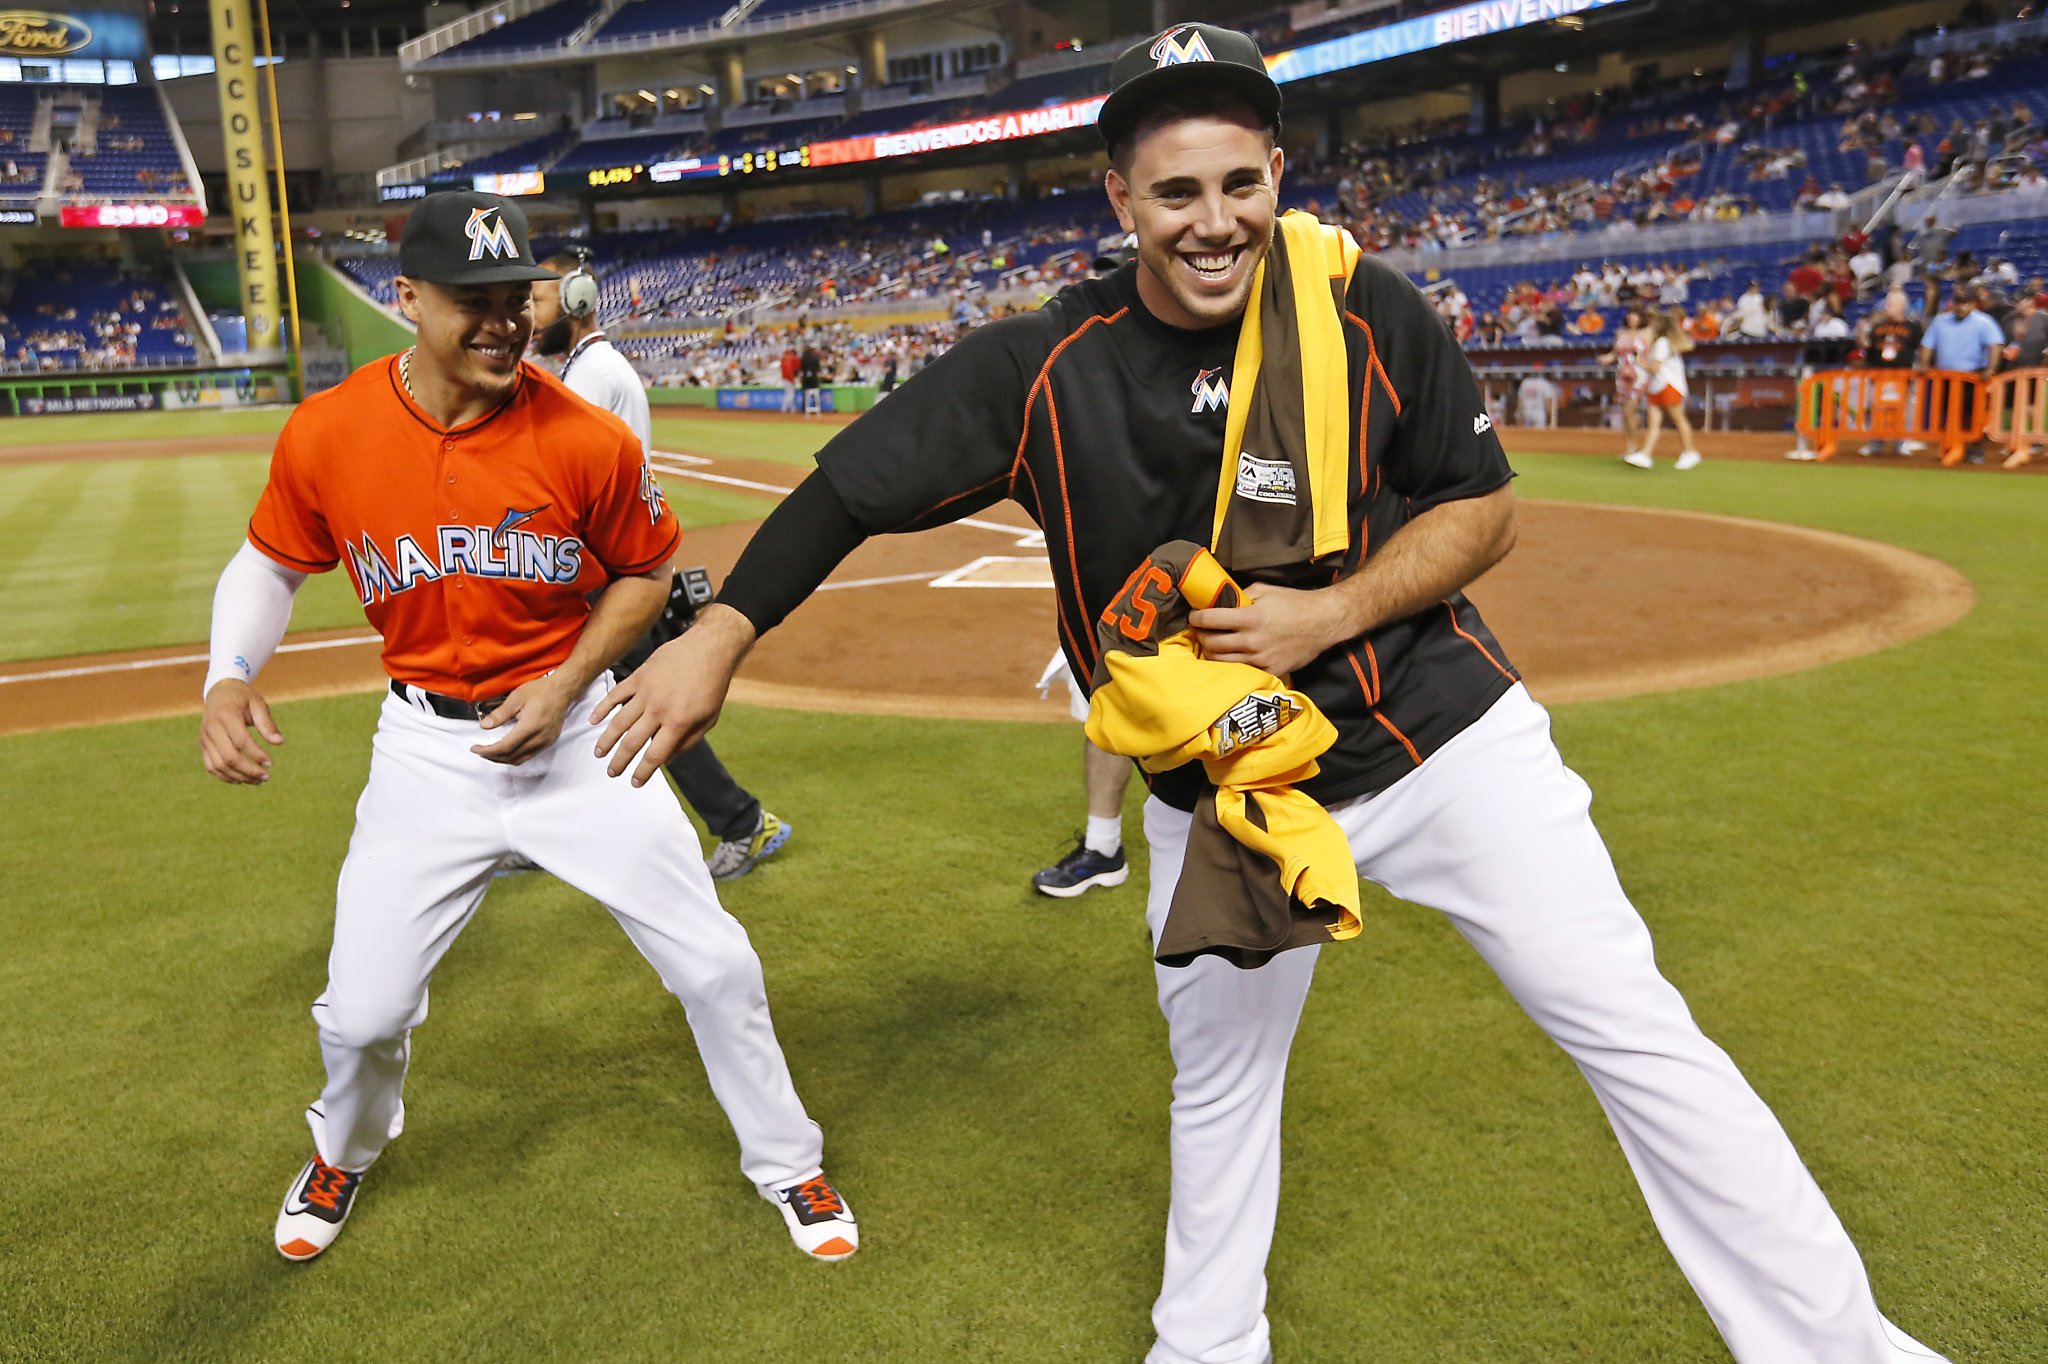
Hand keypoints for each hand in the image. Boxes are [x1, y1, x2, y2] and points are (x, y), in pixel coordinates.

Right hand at [199, 678, 283, 784]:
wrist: (219, 692)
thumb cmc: (242, 698)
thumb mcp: (258, 703)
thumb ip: (267, 723)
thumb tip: (279, 742)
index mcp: (226, 715)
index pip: (241, 741)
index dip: (256, 754)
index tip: (270, 763)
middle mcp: (212, 728)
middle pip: (229, 757)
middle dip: (249, 770)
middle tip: (266, 777)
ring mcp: (204, 738)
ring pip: (219, 765)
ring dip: (239, 776)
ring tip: (258, 781)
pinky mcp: (202, 745)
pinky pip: (211, 766)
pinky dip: (226, 776)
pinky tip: (242, 779)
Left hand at [471, 673, 574, 764]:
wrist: (562, 691)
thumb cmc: (541, 691)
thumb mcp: (516, 698)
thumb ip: (500, 714)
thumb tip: (484, 726)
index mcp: (529, 728)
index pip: (504, 748)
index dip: (487, 751)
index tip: (475, 748)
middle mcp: (538, 739)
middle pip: (511, 757)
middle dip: (492, 757)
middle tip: (480, 750)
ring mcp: (545, 742)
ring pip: (520, 760)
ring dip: (502, 759)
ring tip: (490, 752)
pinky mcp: (548, 742)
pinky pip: (528, 756)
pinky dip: (514, 757)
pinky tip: (507, 750)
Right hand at [593, 605, 753, 786]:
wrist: (709, 648)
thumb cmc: (712, 685)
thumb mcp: (709, 719)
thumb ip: (688, 742)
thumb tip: (668, 760)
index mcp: (678, 723)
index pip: (654, 756)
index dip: (643, 773)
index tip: (635, 782)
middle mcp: (659, 710)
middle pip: (632, 743)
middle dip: (620, 761)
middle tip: (612, 772)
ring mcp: (646, 692)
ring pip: (619, 721)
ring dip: (607, 740)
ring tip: (599, 753)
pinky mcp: (639, 676)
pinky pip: (616, 694)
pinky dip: (602, 708)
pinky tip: (593, 720)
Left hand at [1188, 583, 1347, 677]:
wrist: (1324, 622)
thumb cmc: (1295, 603)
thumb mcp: (1265, 590)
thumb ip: (1241, 596)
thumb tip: (1221, 600)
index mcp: (1250, 617)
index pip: (1210, 620)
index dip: (1196, 618)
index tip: (1194, 617)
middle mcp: (1252, 640)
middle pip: (1211, 644)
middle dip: (1201, 637)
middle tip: (1201, 632)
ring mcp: (1260, 659)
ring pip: (1222, 661)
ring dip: (1211, 653)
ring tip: (1211, 645)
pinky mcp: (1270, 671)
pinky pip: (1241, 671)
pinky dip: (1231, 664)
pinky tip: (1230, 657)